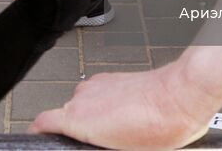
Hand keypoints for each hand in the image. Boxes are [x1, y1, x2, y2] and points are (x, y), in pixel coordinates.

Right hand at [29, 63, 216, 149]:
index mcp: (78, 119)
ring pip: (85, 107)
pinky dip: (107, 108)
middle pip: (66, 118)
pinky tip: (128, 120)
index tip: (42, 142)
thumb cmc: (159, 125)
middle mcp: (83, 97)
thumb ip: (97, 145)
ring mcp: (98, 85)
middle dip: (78, 134)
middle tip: (98, 145)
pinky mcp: (113, 78)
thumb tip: (98, 142)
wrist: (183, 96)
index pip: (41, 124)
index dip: (39, 135)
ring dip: (95, 120)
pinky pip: (100, 97)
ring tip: (119, 135)